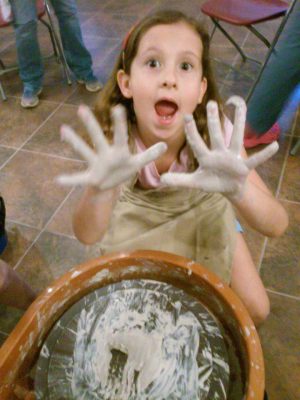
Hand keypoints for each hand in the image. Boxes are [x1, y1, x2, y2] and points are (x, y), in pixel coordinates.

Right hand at [56, 105, 166, 190]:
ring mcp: (96, 164)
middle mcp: (105, 154)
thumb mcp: (137, 163)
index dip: (119, 123)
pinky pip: (79, 179)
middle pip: (98, 138)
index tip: (117, 107)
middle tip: (81, 108)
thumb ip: (149, 155)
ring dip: (75, 141)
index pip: (120, 135)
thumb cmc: (123, 170)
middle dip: (91, 125)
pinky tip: (58, 180)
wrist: (110, 186)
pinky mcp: (91, 178)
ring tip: (63, 129)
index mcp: (119, 151)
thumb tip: (164, 145)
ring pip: (84, 151)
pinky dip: (70, 180)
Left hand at [161, 96, 278, 199]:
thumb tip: (161, 180)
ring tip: (241, 104)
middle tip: (211, 102)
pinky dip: (264, 154)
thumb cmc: (212, 182)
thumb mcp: (195, 183)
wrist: (228, 189)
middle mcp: (219, 153)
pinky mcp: (244, 166)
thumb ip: (180, 181)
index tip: (186, 116)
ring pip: (235, 137)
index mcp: (206, 157)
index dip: (191, 131)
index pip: (197, 143)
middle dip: (213, 120)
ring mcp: (232, 158)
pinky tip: (275, 145)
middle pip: (216, 134)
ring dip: (238, 122)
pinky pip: (256, 159)